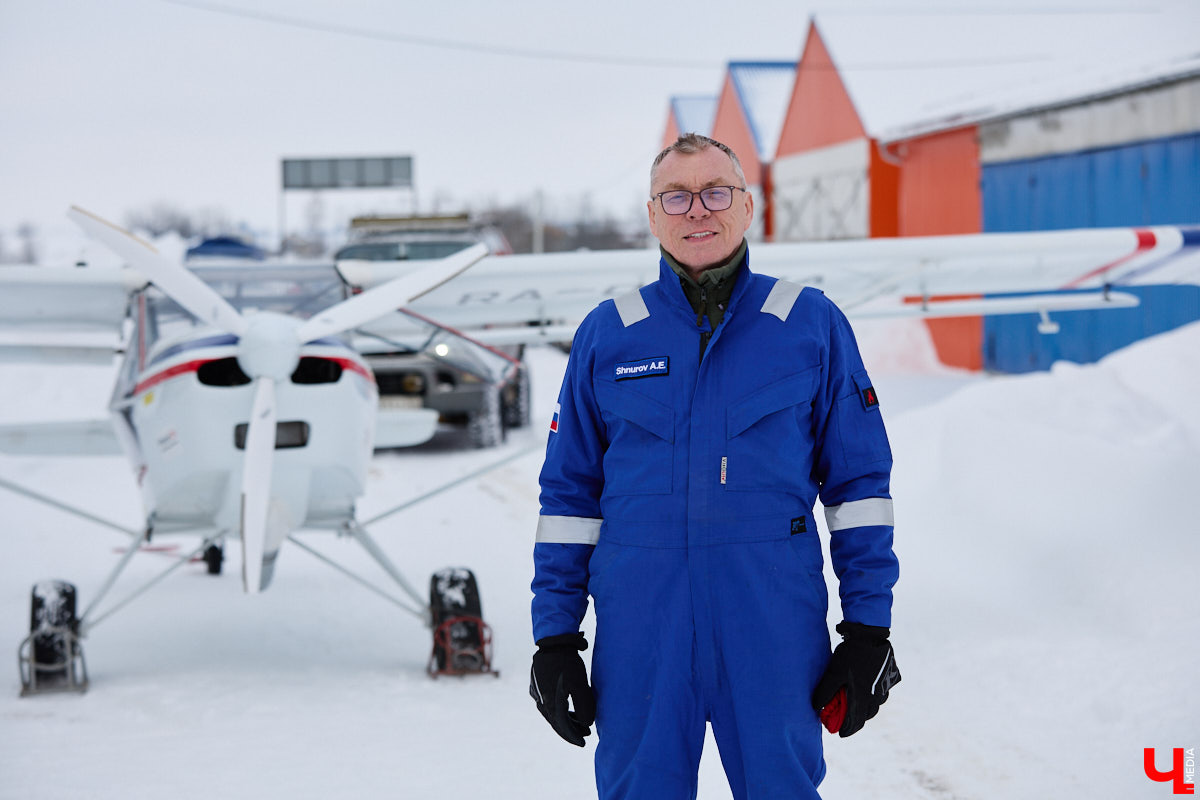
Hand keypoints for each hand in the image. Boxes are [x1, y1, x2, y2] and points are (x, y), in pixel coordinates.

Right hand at [529, 632, 595, 746]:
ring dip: (567, 719)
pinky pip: (550, 702)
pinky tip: (569, 708)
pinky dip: (561, 708)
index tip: (584, 742)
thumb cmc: (568, 663)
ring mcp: (537, 692)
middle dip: (571, 729)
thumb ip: (584, 706)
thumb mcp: (580, 684)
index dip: (573, 736)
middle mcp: (540, 699)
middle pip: (556, 721)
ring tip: (581, 722)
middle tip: (586, 734)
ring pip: (552, 712)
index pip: (562, 726)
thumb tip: (587, 724)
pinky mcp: (539, 684)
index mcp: (549, 702)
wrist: (554, 641)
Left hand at [812, 621, 900, 737]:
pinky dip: (871, 695)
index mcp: (864, 698)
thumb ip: (825, 692)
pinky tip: (864, 688)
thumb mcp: (833, 673)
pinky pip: (879, 693)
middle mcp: (877, 697)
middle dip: (855, 719)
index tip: (839, 733)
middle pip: (865, 715)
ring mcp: (885, 688)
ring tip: (853, 704)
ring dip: (864, 707)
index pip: (856, 723)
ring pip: (874, 704)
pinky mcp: (889, 678)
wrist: (871, 636)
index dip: (847, 729)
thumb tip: (816, 707)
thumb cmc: (850, 655)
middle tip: (844, 719)